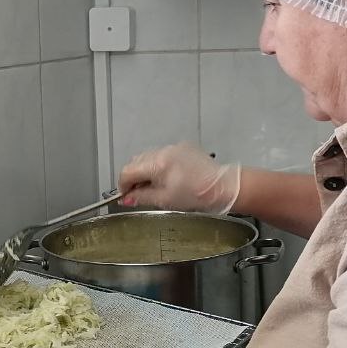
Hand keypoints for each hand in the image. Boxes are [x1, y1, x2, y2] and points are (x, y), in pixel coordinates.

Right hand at [118, 143, 240, 212]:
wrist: (223, 187)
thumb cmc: (196, 195)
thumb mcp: (165, 200)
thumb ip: (142, 197)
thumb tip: (126, 198)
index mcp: (157, 164)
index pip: (127, 171)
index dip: (123, 185)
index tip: (126, 196)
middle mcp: (163, 150)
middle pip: (136, 162)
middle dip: (134, 177)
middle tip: (140, 193)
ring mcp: (174, 147)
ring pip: (149, 156)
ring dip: (147, 170)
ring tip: (156, 186)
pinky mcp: (184, 147)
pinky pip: (164, 154)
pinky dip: (160, 164)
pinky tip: (170, 177)